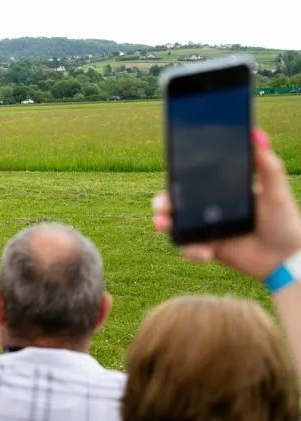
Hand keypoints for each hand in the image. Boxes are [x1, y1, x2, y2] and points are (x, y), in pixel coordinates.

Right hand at [152, 128, 300, 278]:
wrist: (286, 259)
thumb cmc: (285, 222)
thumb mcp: (277, 191)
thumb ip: (267, 165)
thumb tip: (257, 134)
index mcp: (221, 192)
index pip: (191, 182)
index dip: (176, 180)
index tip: (170, 178)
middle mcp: (209, 209)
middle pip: (175, 203)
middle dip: (161, 203)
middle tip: (162, 208)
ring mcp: (206, 230)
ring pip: (174, 225)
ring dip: (164, 224)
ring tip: (163, 226)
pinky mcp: (207, 249)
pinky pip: (188, 249)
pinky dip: (191, 251)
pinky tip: (206, 253)